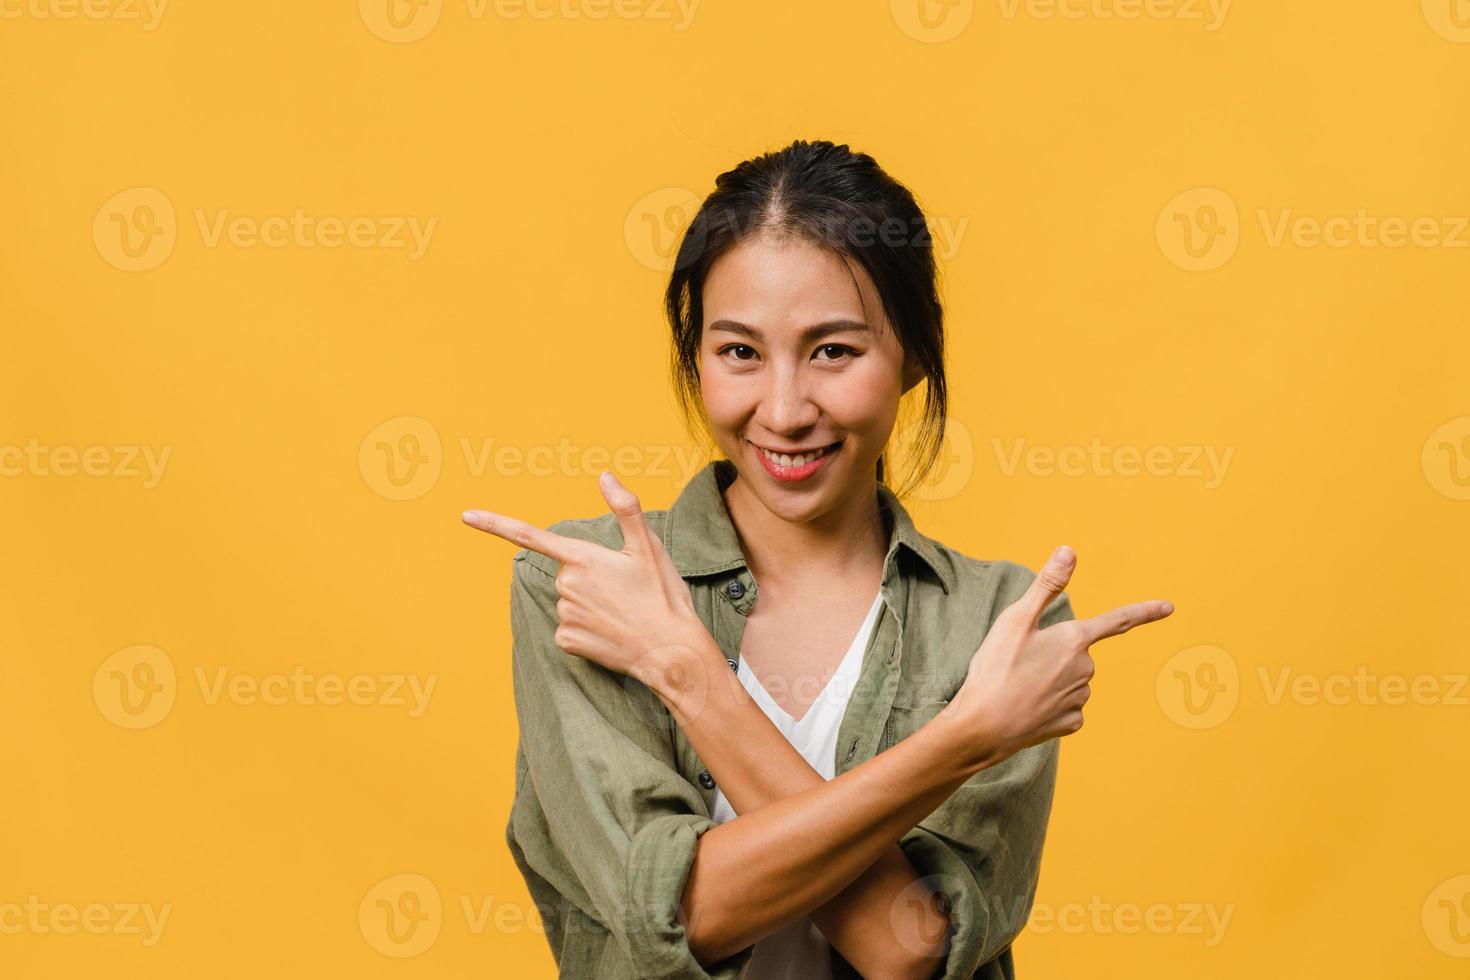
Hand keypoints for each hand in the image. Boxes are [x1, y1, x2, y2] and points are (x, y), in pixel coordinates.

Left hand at [462, 470, 713, 684]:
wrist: (671, 652)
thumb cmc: (662, 596)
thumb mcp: (648, 547)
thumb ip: (625, 508)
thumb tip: (605, 476)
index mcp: (583, 558)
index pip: (530, 536)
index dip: (495, 524)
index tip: (466, 515)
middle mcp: (567, 585)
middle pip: (566, 573)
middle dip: (589, 578)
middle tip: (624, 590)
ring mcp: (565, 615)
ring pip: (569, 601)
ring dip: (590, 604)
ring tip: (622, 612)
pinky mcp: (567, 641)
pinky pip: (569, 628)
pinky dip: (587, 629)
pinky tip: (610, 633)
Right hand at [945, 545, 1172, 767]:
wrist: (984, 726)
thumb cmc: (996, 668)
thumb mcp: (1015, 619)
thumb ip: (1046, 585)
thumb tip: (1069, 551)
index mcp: (1074, 639)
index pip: (1116, 620)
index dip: (1144, 612)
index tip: (1169, 607)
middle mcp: (1085, 668)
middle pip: (1077, 653)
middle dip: (1055, 654)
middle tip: (1019, 662)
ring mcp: (1080, 698)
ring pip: (1072, 680)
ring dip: (1051, 679)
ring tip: (1019, 685)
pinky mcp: (1071, 723)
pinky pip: (1066, 707)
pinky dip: (1050, 704)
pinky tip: (1029, 707)